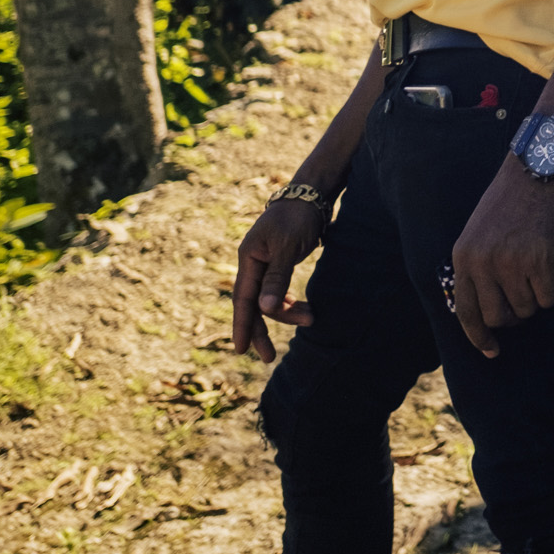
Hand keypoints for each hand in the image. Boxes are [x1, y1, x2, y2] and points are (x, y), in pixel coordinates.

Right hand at [232, 199, 324, 362]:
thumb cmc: (299, 217)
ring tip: (312, 319)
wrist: (311, 195)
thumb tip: (265, 309)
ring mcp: (266, 264)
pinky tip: (303, 310)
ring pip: (269, 299)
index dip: (241, 325)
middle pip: (253, 304)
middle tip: (269, 358)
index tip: (241, 349)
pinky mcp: (280, 264)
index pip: (243, 299)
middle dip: (262, 330)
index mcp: (249, 258)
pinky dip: (289, 303)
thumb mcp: (288, 246)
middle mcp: (253, 263)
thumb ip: (277, 278)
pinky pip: (278, 292)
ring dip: (287, 313)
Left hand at [449, 156, 553, 357]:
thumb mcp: (477, 235)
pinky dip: (553, 291)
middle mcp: (483, 264)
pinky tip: (552, 269)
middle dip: (514, 316)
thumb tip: (489, 313)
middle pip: (498, 317)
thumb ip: (477, 269)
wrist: (534, 173)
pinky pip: (548, 298)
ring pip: (526, 309)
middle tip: (524, 301)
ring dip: (535, 299)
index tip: (492, 351)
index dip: (478, 337)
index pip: (465, 312)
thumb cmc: (508, 204)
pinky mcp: (539, 261)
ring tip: (538, 274)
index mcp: (463, 258)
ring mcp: (511, 263)